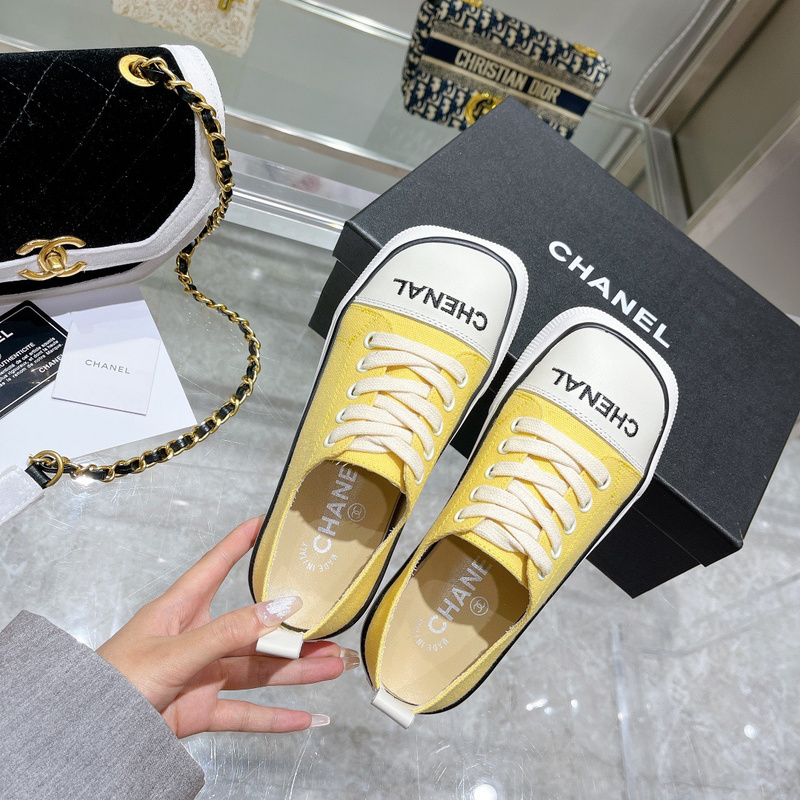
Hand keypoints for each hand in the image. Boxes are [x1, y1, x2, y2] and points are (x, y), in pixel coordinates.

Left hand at [97, 517, 357, 737]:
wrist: (88, 736)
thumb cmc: (112, 682)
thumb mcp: (175, 650)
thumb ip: (229, 632)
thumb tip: (279, 607)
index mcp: (180, 609)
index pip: (216, 565)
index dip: (240, 542)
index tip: (266, 523)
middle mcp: (196, 638)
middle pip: (254, 628)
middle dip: (294, 629)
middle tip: (331, 625)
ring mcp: (200, 675)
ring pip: (258, 670)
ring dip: (296, 670)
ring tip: (333, 665)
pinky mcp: (200, 710)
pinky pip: (245, 712)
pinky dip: (275, 718)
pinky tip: (303, 718)